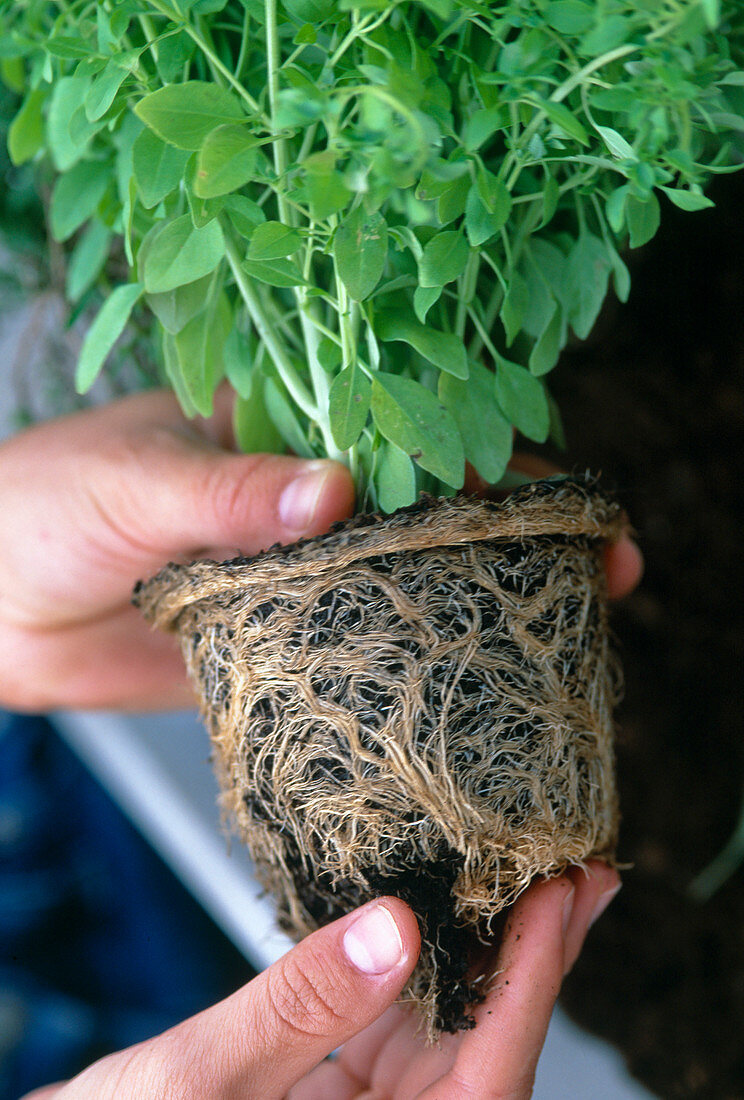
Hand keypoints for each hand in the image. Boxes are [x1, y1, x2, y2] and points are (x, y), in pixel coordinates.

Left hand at [0, 391, 640, 712]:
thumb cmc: (37, 508)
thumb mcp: (134, 483)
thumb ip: (230, 492)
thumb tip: (334, 492)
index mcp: (279, 430)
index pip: (405, 429)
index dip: (493, 454)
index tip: (566, 494)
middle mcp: (300, 502)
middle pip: (428, 512)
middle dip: (517, 535)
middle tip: (601, 572)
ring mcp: (294, 579)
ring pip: (403, 586)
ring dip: (479, 606)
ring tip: (565, 635)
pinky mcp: (274, 648)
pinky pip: (353, 652)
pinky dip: (408, 668)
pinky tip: (464, 691)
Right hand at [22, 861, 619, 1099]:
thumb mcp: (199, 1080)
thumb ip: (299, 1008)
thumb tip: (395, 926)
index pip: (486, 1077)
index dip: (533, 981)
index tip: (563, 893)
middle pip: (487, 1047)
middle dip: (536, 956)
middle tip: (581, 871)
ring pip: (450, 1027)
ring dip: (488, 950)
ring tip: (531, 872)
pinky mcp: (340, 1084)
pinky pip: (398, 1020)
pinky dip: (423, 958)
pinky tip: (441, 906)